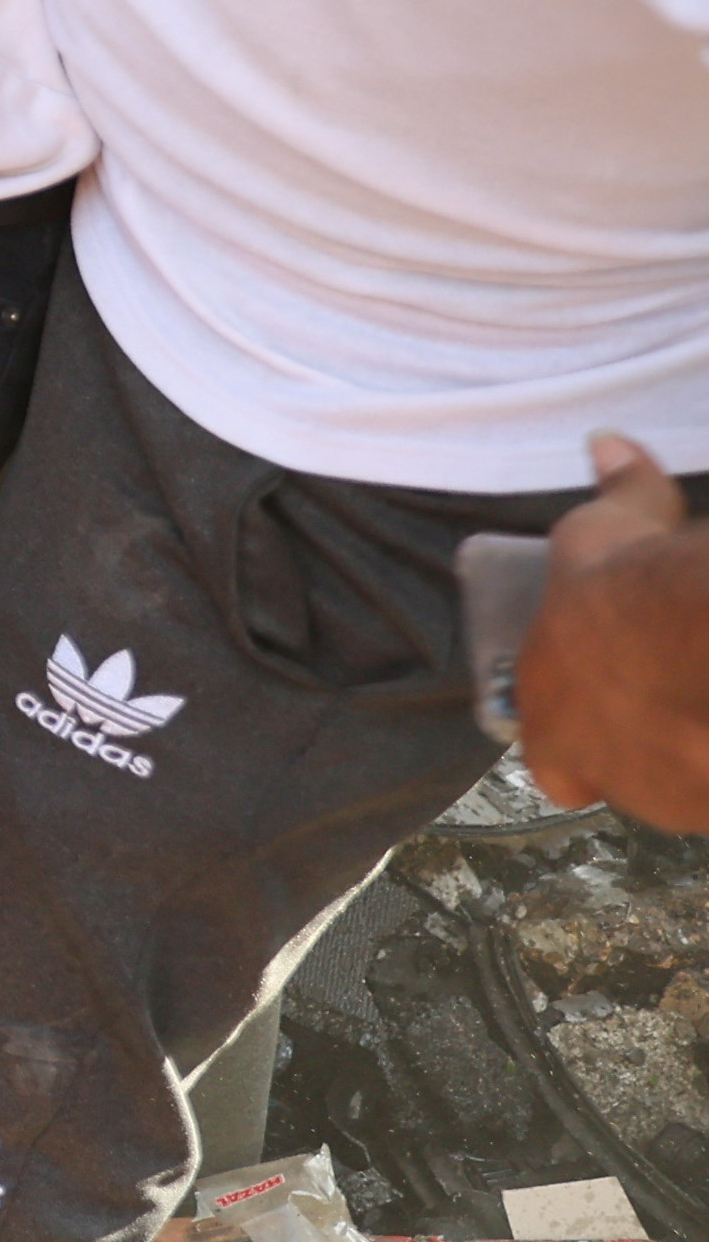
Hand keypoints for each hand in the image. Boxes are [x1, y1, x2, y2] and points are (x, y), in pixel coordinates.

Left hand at [521, 434, 708, 828]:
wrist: (703, 639)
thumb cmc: (630, 586)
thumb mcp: (609, 528)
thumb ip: (615, 491)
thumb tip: (605, 443)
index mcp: (547, 722)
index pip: (550, 755)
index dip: (580, 732)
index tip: (616, 703)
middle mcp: (598, 774)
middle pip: (623, 774)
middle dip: (652, 744)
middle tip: (684, 700)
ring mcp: (665, 798)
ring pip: (682, 788)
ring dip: (698, 758)